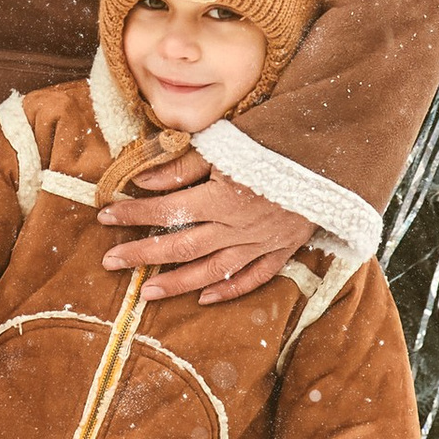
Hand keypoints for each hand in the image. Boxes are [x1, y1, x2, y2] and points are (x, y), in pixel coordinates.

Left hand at [97, 148, 315, 302]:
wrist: (333, 155)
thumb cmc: (277, 141)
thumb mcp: (226, 144)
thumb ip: (184, 166)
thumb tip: (142, 182)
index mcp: (222, 197)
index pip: (166, 211)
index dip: (133, 214)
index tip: (105, 216)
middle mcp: (238, 226)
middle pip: (181, 247)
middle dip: (142, 255)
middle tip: (110, 262)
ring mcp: (261, 242)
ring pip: (212, 271)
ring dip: (177, 283)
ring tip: (146, 293)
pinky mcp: (282, 249)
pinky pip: (253, 277)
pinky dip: (229, 290)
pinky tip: (204, 298)